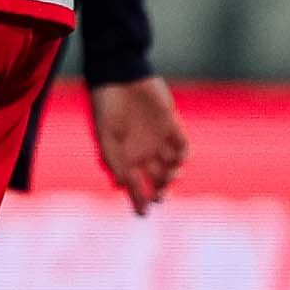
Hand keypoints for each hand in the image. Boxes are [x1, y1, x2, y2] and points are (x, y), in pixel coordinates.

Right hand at [89, 77, 187, 213]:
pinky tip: (180, 156)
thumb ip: (114, 161)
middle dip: (160, 192)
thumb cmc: (107, 106)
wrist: (120, 75)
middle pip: (156, 181)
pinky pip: (183, 146)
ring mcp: (159, 140)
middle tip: (161, 195)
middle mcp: (143, 152)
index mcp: (124, 157)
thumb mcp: (105, 136)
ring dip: (173, 175)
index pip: (134, 187)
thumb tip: (123, 186)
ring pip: (172, 167)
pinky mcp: (172, 125)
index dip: (138, 202)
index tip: (142, 214)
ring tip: (170, 174)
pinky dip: (184, 154)